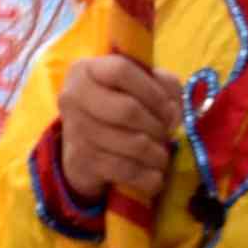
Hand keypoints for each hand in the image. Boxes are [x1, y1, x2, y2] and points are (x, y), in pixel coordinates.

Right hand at [53, 52, 180, 205]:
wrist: (84, 148)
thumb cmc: (116, 108)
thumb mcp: (139, 85)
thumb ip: (163, 85)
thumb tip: (173, 112)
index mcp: (85, 70)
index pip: (121, 71)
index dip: (153, 91)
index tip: (168, 108)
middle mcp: (73, 97)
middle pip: (128, 110)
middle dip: (157, 126)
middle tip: (167, 134)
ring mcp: (76, 130)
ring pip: (131, 143)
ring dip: (157, 154)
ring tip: (163, 155)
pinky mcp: (82, 162)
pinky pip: (126, 170)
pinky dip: (148, 176)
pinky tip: (156, 175)